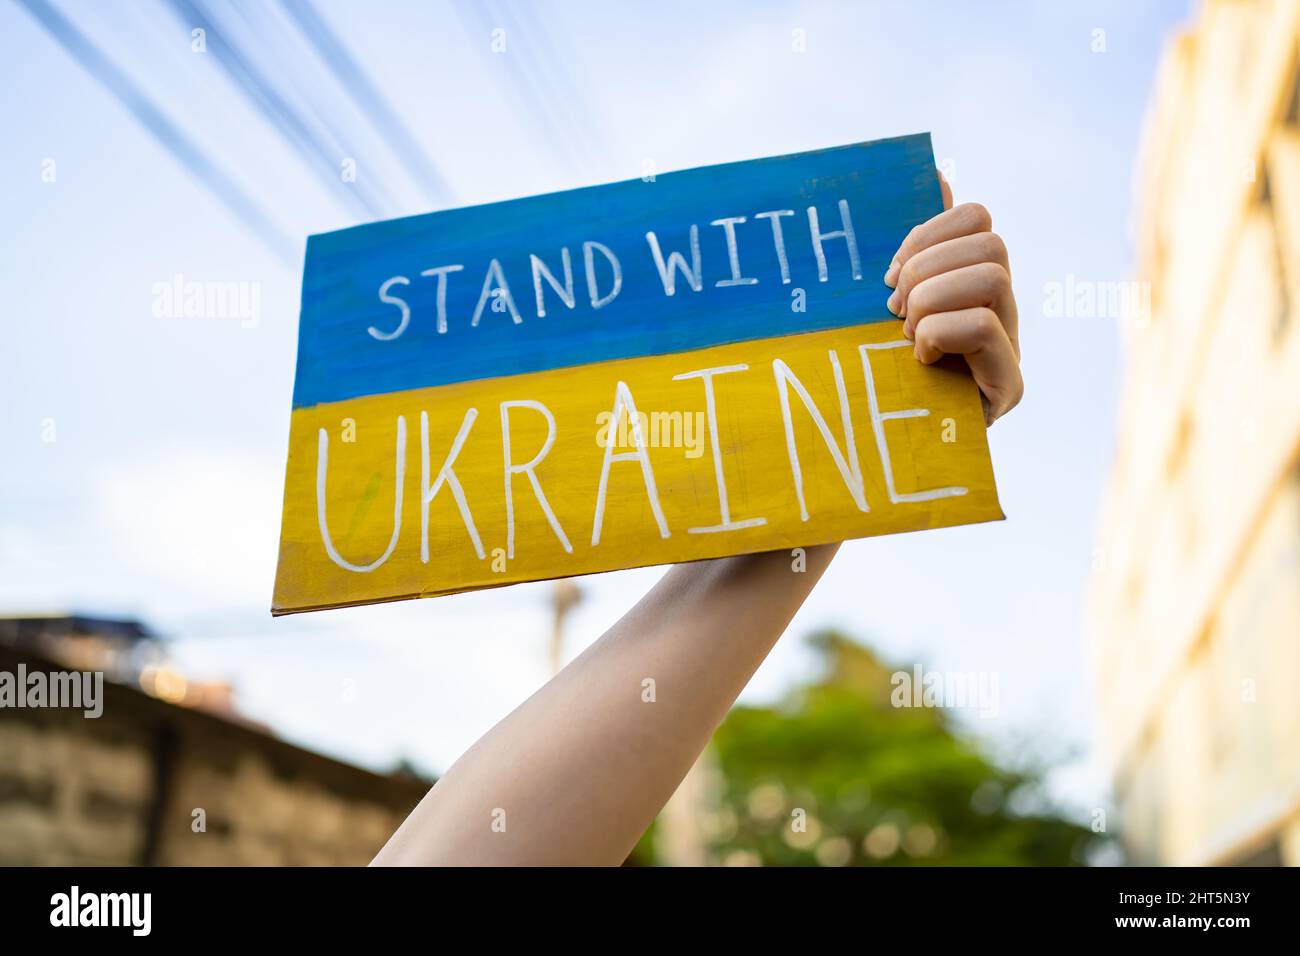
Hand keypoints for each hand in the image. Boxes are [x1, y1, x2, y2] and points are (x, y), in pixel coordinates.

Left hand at [883, 175, 1021, 425]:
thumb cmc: (877, 369)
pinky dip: (940, 332)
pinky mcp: (1009, 385)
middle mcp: (1003, 308)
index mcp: (974, 279)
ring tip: (907, 335)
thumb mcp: (882, 302)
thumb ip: (911, 246)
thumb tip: (937, 172)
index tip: (889, 276)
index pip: (977, 217)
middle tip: (894, 311)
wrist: (884, 446)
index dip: (928, 232)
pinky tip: (919, 358)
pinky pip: (985, 324)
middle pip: (991, 242)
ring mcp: (1012, 346)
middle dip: (927, 269)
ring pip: (993, 275)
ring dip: (932, 300)